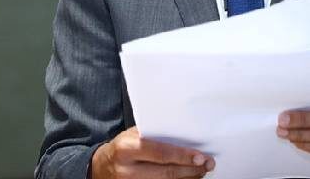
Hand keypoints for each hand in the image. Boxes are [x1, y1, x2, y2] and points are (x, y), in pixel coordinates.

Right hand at [91, 127, 214, 178]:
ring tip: (201, 171)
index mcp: (127, 149)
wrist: (100, 166)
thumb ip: (154, 135)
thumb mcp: (132, 135)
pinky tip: (188, 178)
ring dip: (188, 178)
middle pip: (166, 173)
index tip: (201, 157)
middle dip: (191, 170)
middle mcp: (128, 170)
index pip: (160, 153)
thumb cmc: (122, 146)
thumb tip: (186, 136)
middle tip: (209, 164)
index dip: (182, 156)